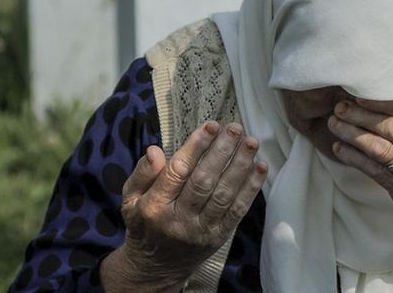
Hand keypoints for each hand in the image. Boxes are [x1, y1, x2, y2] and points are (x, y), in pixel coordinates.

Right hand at [104, 122, 267, 290]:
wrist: (156, 267)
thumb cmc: (145, 223)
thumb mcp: (131, 199)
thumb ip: (142, 174)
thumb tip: (154, 150)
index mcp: (154, 207)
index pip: (177, 171)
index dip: (196, 146)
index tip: (211, 125)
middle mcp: (178, 220)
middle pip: (203, 181)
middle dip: (222, 151)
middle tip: (235, 128)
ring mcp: (200, 230)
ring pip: (224, 194)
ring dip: (240, 165)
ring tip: (251, 141)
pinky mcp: (218, 236)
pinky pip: (237, 210)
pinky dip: (251, 188)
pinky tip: (261, 166)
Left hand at [326, 98, 392, 256]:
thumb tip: (388, 100)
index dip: (384, 101)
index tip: (362, 95)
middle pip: (392, 127)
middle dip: (361, 115)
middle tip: (341, 106)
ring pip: (378, 148)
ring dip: (352, 134)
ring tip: (335, 123)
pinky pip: (372, 169)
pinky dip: (353, 157)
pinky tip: (339, 147)